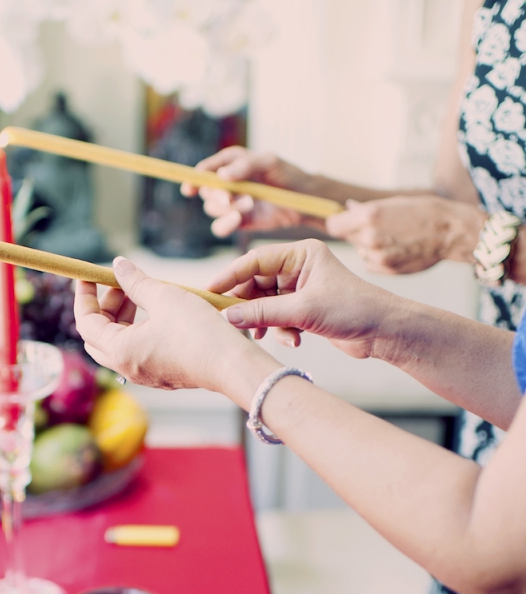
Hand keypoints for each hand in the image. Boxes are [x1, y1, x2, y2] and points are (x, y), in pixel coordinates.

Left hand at [74, 258, 272, 397]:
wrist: (232, 365)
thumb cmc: (199, 332)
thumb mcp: (164, 297)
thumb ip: (136, 281)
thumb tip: (118, 265)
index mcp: (120, 351)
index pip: (85, 322)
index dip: (84, 296)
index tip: (87, 275)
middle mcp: (127, 368)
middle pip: (97, 335)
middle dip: (103, 306)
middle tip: (120, 284)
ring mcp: (144, 375)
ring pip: (117, 343)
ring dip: (121, 317)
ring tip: (140, 293)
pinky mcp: (160, 375)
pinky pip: (136, 351)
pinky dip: (136, 329)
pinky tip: (155, 312)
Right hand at [180, 147, 313, 237]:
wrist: (302, 199)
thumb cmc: (287, 174)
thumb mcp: (269, 162)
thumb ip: (245, 165)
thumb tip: (221, 176)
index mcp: (230, 163)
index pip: (205, 170)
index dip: (195, 178)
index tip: (190, 187)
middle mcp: (226, 183)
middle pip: (205, 191)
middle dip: (215, 195)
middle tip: (229, 198)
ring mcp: (231, 203)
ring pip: (211, 210)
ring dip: (227, 209)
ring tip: (250, 204)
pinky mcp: (237, 221)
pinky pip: (220, 227)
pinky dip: (226, 224)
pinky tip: (239, 219)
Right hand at [208, 239, 398, 358]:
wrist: (384, 331)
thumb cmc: (353, 309)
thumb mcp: (303, 310)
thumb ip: (263, 312)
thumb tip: (228, 317)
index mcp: (301, 253)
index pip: (254, 260)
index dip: (230, 276)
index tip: (210, 292)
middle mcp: (299, 267)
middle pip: (255, 283)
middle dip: (247, 305)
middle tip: (233, 323)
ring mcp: (300, 289)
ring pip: (264, 303)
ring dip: (264, 322)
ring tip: (265, 336)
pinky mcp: (304, 309)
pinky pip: (277, 317)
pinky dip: (280, 330)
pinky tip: (294, 341)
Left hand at [325, 195, 483, 273]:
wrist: (451, 233)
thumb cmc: (425, 211)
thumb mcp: (395, 202)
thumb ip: (367, 209)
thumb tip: (348, 208)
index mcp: (369, 216)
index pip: (333, 225)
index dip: (339, 223)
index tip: (344, 222)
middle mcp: (370, 238)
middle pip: (348, 238)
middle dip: (356, 232)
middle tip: (377, 227)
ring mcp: (378, 257)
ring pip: (360, 252)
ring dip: (368, 246)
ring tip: (391, 238)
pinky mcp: (387, 270)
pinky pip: (370, 264)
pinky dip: (377, 258)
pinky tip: (395, 249)